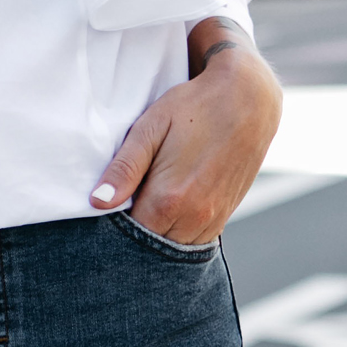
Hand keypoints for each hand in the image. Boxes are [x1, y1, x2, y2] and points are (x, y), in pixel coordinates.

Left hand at [89, 18, 281, 242]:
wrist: (249, 99)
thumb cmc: (194, 108)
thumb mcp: (150, 128)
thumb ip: (123, 169)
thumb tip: (97, 202)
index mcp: (168, 198)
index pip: (128, 235)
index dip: (114, 224)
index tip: (109, 206)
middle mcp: (193, 216)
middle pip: (150, 244)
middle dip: (135, 230)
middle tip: (128, 202)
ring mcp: (213, 219)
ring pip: (174, 246)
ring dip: (158, 232)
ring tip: (150, 201)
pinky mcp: (225, 215)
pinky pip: (195, 240)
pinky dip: (179, 232)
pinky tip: (171, 207)